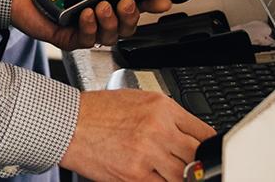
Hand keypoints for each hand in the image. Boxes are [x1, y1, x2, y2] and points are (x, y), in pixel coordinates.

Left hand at [8, 0, 174, 48]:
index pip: (134, 4)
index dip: (151, 4)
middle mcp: (97, 15)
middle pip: (128, 26)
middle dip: (133, 16)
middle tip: (127, 1)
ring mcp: (83, 28)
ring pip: (111, 37)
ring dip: (112, 22)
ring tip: (102, 6)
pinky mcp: (66, 38)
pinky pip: (86, 41)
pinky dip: (89, 28)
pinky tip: (86, 15)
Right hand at [59, 90, 215, 181]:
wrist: (67, 124)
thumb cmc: (96, 112)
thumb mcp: (136, 101)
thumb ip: (165, 117)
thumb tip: (187, 136)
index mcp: (162, 108)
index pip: (204, 133)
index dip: (207, 147)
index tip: (204, 154)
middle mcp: (159, 129)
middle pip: (197, 156)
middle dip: (195, 164)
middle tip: (188, 167)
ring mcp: (148, 153)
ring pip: (184, 175)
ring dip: (179, 177)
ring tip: (167, 172)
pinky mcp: (135, 175)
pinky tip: (155, 177)